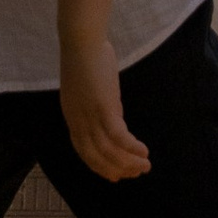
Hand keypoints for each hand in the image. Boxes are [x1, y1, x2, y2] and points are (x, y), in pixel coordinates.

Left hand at [59, 32, 149, 181]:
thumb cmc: (86, 58)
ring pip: (109, 151)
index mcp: (72, 117)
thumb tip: (115, 117)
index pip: (84, 152)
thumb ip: (98, 106)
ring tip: (145, 166)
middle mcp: (79, 122)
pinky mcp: (104, 108)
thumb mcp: (88, 88)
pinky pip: (119, 136)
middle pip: (96, 157)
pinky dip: (131, 147)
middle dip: (117, 169)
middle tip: (136, 173)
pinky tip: (144, 151)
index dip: (100, 167)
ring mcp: (90, 116)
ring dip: (129, 162)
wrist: (81, 41)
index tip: (116, 176)